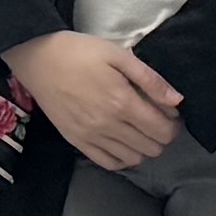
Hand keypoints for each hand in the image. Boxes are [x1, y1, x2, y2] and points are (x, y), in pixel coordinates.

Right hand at [10, 25, 186, 172]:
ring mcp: (92, 137)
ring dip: (144, 148)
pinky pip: (108, 163)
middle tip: (157, 120)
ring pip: (133, 159)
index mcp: (123, 102)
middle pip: (152, 148)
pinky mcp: (76, 142)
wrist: (39, 59)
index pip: (163, 131)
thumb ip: (150, 79)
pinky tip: (123, 144)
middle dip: (162, 136)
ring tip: (140, 131)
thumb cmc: (81, 52)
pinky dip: (122, 158)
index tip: (171, 115)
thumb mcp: (118, 54)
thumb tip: (177, 101)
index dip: (174, 126)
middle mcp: (109, 126)